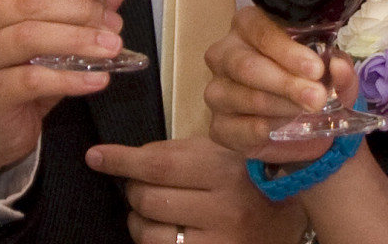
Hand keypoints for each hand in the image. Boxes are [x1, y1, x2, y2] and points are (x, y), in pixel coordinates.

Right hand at [0, 0, 126, 185]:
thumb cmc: (18, 68)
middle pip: (30, 3)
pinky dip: (70, 78)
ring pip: (30, 37)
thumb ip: (78, 5)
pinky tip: (98, 79)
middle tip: (113, 23)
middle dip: (79, 9)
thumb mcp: (49, 32)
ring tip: (111, 46)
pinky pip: (33, 79)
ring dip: (77, 39)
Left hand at [86, 137, 308, 243]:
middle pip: (147, 199)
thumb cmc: (248, 177)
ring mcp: (219, 243)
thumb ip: (176, 153)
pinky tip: (161, 229)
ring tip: (149, 209)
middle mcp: (223, 210)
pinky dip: (152, 240)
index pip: (157, 165)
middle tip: (137, 183)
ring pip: (148, 233)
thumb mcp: (220, 152)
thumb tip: (126, 158)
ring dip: (137, 219)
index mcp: (224, 170)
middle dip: (132, 189)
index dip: (120, 160)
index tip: (96, 156)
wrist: (290, 219)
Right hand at [204, 7, 357, 166]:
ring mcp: (217, 90)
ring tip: (308, 112)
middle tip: (316, 97)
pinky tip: (285, 127)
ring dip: (280, 106)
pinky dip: (265, 129)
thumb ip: (340, 70)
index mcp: (248, 26)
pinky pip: (238, 128)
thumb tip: (339, 65)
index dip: (287, 49)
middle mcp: (224, 54)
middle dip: (284, 82)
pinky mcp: (218, 126)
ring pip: (243, 96)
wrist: (302, 128)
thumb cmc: (309, 84)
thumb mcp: (333, 75)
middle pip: (245, 65)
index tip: (315, 68)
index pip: (259, 29)